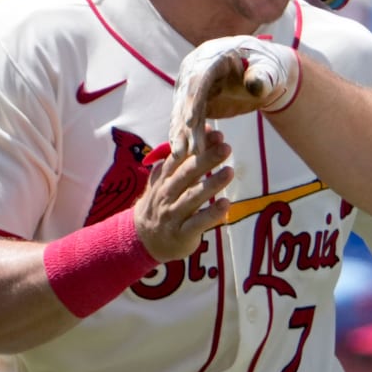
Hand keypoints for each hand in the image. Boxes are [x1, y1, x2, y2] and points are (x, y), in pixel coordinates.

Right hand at [132, 127, 233, 262]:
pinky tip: (225, 204)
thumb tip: (204, 131)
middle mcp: (166, 195)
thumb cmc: (161, 203)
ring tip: (229, 171)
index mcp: (163, 179)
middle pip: (186, 175)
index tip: (216, 134)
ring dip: (211, 184)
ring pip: (192, 197)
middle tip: (225, 148)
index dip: (197, 145)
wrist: (142, 240)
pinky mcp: (181, 234)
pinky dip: (211, 214)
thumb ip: (181, 159)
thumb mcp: (164, 181)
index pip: (180, 158)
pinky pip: (197, 223)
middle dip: (206, 160)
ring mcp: (173, 215)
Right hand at [168, 36, 300, 159]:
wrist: (264, 72)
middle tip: (187, 152)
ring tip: (181, 156)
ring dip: (181, 134)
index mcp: (213, 55)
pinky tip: (180, 153)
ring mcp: (191, 84)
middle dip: (186, 124)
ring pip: (183, 110)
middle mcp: (195, 68)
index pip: (199, 78)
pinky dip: (184, 135)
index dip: (194, 100)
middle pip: (187, 97)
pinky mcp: (194, 99)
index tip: (191, 122)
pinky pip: (186, 118)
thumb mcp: (270, 70)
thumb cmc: (269, 68)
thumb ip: (263, 77)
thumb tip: (255, 85)